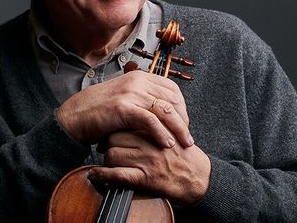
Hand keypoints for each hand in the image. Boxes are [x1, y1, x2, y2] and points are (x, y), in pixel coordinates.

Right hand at [55, 71, 191, 146]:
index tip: (184, 123)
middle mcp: (136, 81)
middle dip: (183, 120)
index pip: (171, 88)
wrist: (73, 117)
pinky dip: (161, 133)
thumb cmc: (96, 111)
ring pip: (165, 110)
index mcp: (138, 76)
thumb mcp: (122, 98)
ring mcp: (130, 93)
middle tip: (186, 136)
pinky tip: (166, 144)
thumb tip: (161, 109)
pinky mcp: (123, 108)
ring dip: (178, 129)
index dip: (182, 107)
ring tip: (184, 143)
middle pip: (172, 99)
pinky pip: (151, 120)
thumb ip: (140, 99)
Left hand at [89, 131, 211, 204]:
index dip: (115, 127)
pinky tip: (95, 175)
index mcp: (157, 129)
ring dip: (106, 159)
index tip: (111, 130)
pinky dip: (103, 176)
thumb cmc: (185, 157)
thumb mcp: (172, 132)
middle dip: (107, 142)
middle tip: (105, 145)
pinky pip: (118, 175)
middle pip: (116, 136)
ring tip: (107, 161)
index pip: (127, 121)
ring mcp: (148, 161)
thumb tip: (135, 116)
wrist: (200, 179)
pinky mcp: (146, 178)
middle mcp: (151, 143)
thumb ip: (155, 123)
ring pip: (113, 154)